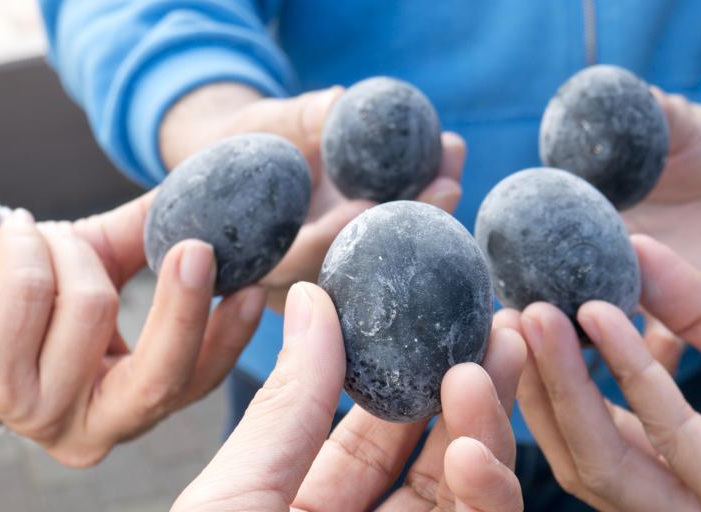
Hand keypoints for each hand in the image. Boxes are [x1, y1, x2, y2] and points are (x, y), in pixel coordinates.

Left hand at [0, 195, 266, 465]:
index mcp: (128, 406)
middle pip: (158, 379)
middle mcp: (88, 426)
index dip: (227, 337)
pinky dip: (29, 243)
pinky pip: (31, 290)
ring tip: (48, 238)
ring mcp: (34, 411)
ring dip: (70, 250)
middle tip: (194, 247)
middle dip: (181, 307)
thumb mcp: (106, 265)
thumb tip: (214, 196)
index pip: (194, 383)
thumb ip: (157, 239)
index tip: (252, 282)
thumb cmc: (30, 287)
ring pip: (90, 309)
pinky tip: (18, 232)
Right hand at [159, 83, 465, 310]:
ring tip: (454, 160)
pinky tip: (450, 156)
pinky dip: (427, 198)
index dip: (335, 235)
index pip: (298, 259)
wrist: (251, 165)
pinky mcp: (367, 257)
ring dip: (431, 212)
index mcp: (264, 259)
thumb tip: (334, 103)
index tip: (370, 205)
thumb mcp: (260, 127)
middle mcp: (306, 279)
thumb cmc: (246, 144)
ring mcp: (340, 272)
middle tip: (448, 186)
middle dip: (409, 231)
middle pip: (363, 269)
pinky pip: (402, 239)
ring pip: (391, 257)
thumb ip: (294, 121)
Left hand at [172, 283, 525, 510]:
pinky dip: (488, 490)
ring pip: (465, 486)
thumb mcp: (234, 495)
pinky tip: (471, 447)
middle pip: (428, 453)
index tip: (429, 306)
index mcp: (297, 509)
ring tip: (493, 357)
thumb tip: (310, 296)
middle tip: (496, 320)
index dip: (401, 370)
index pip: (363, 434)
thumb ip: (286, 407)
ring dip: (486, 423)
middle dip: (466, 383)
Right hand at [514, 235, 700, 511]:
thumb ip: (691, 309)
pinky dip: (631, 375)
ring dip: (563, 383)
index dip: (546, 386)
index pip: (592, 441)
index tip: (515, 320)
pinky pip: (673, 441)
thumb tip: (628, 249)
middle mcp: (687, 507)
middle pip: (581, 458)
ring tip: (535, 312)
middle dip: (536, 388)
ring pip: (606, 463)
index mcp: (682, 479)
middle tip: (506, 315)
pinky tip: (601, 319)